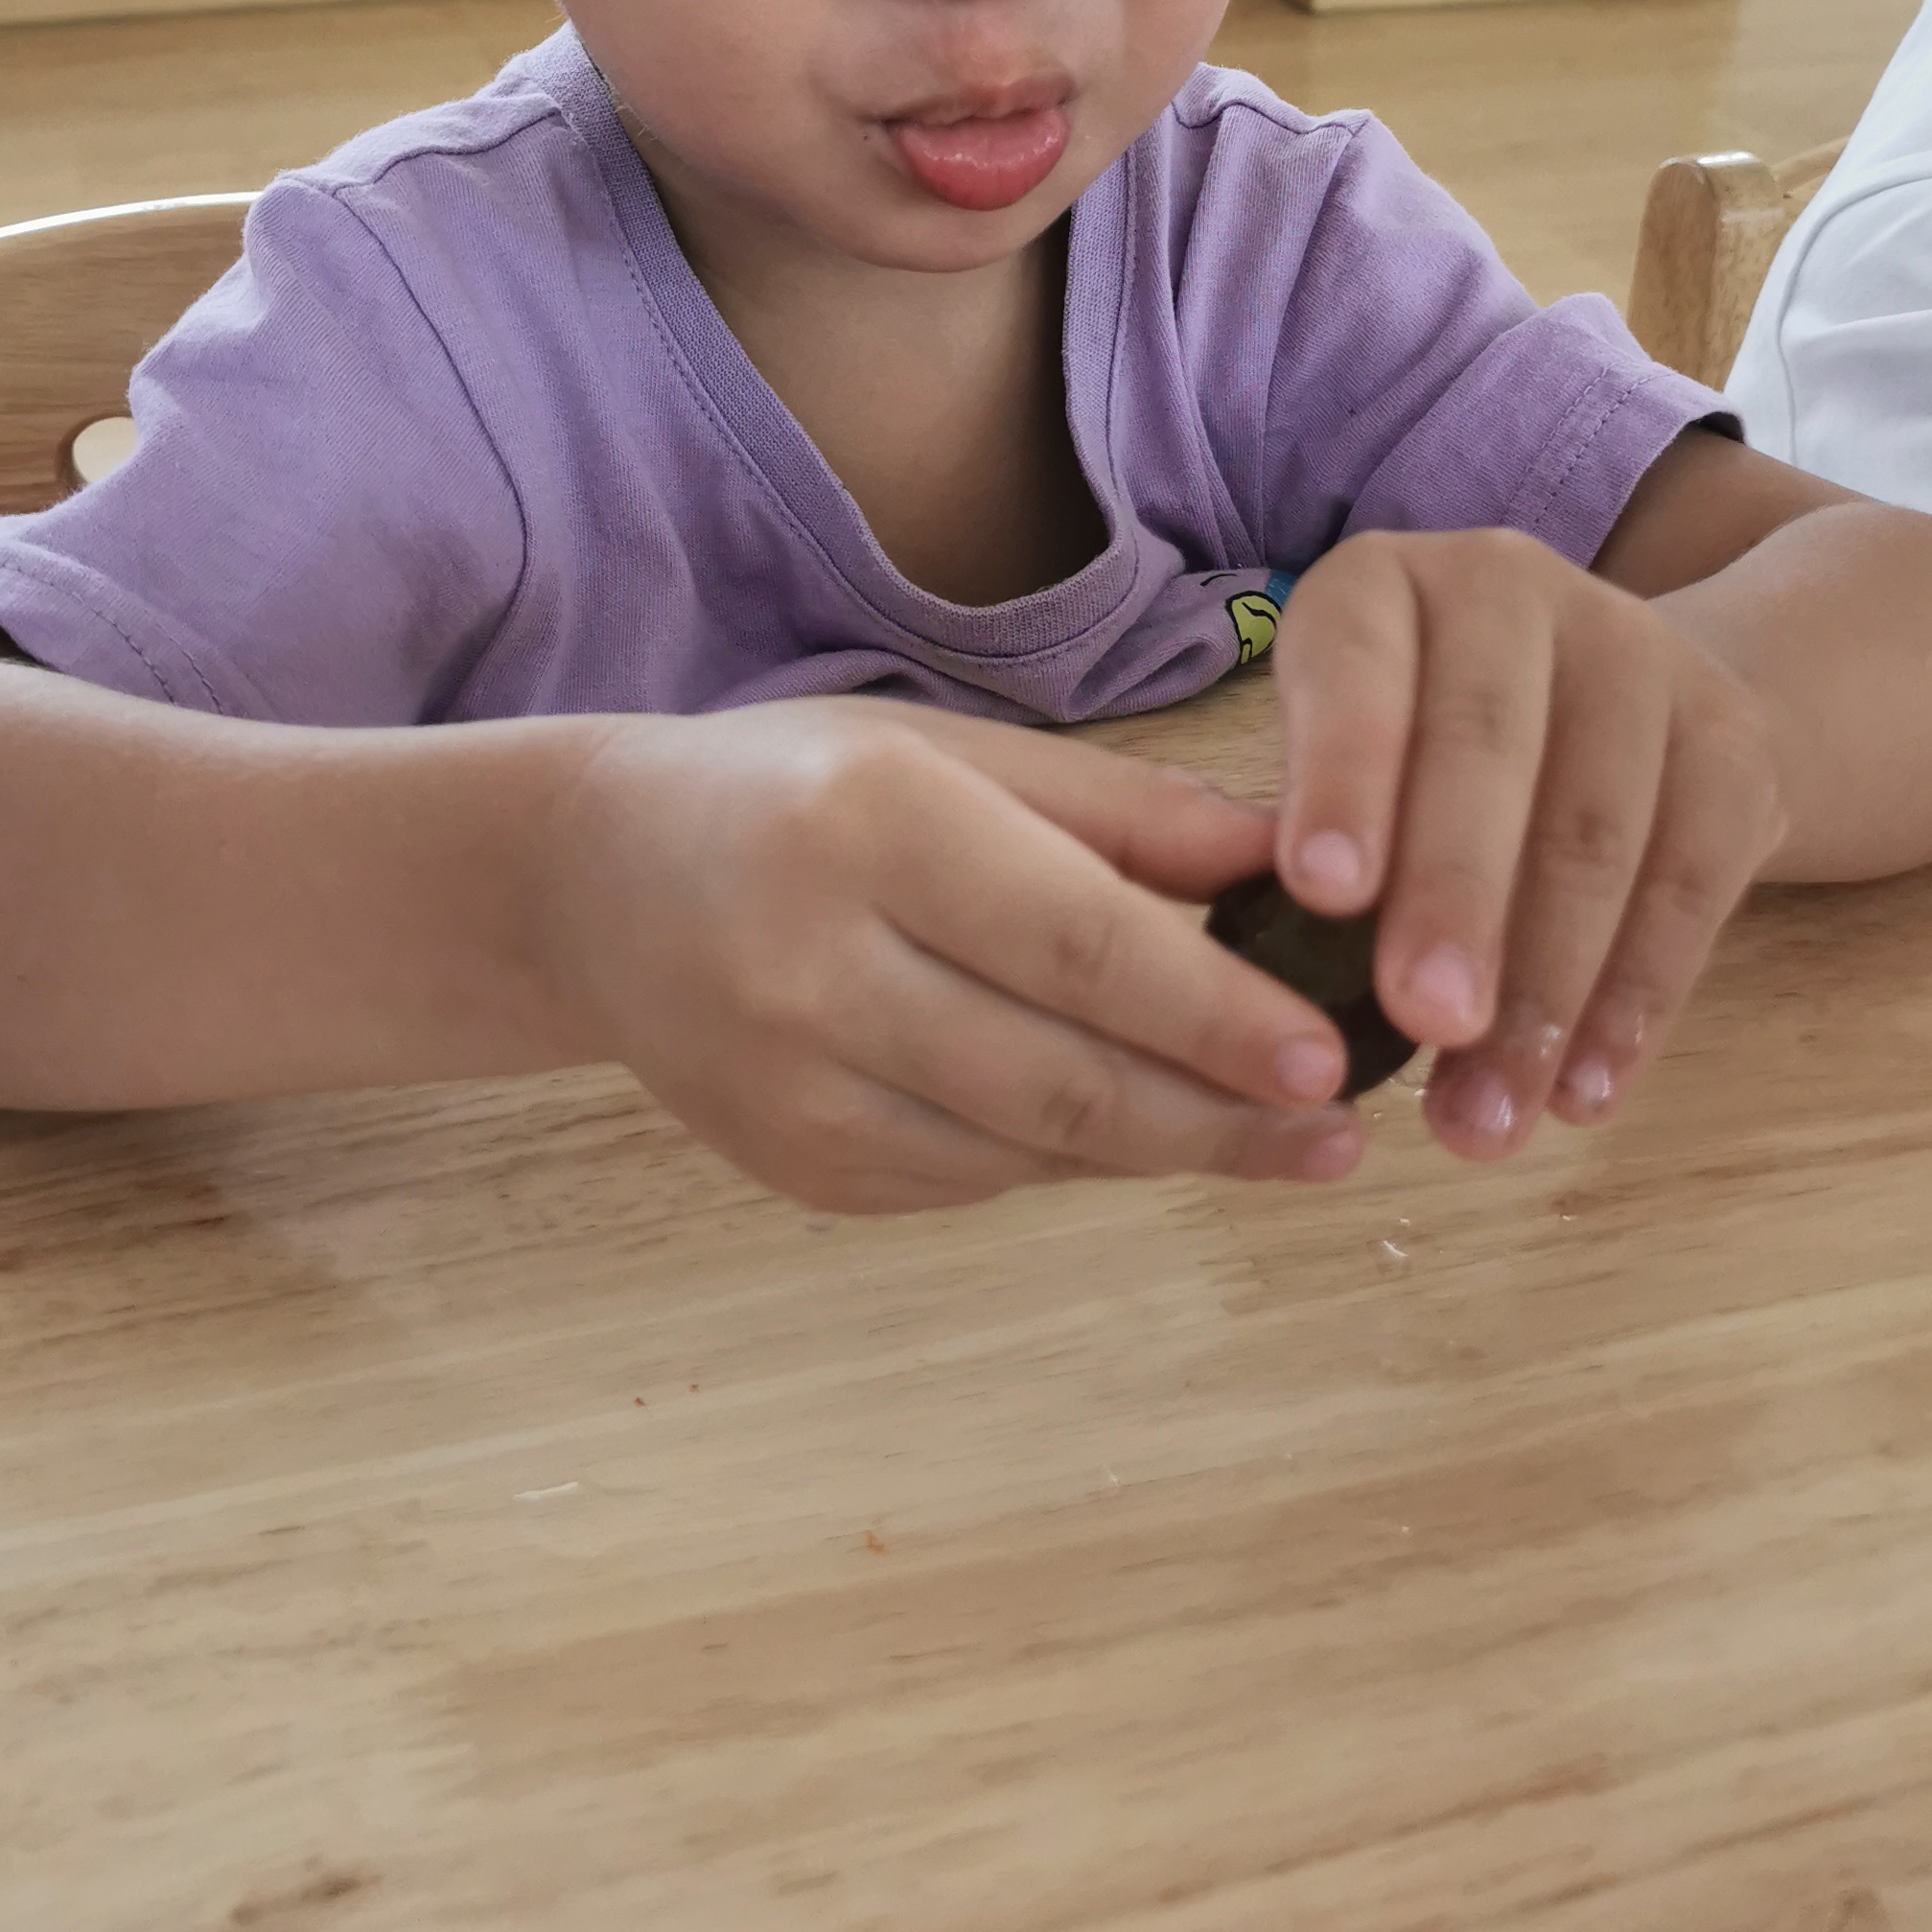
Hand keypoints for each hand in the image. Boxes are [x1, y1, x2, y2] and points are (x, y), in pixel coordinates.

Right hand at [539, 699, 1366, 1213]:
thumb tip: (1299, 869)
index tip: (1329, 1056)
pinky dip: (1069, 1157)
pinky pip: (972, 1180)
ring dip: (1166, 1151)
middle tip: (1340, 1130)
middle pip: (1061, 1073)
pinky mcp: (789, 1165)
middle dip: (1220, 1114)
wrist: (591, 880)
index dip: (1213, 1014)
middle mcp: (811, 963)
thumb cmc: (799, 789)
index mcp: (866, 825)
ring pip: (1025, 1148)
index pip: (1076, 943)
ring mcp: (789, 1086)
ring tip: (1282, 1140)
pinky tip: (1138, 1130)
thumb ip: (1125, 815)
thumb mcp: (951, 751)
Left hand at [1270, 529, 1787, 1159]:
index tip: (1321, 894)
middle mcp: (1512, 590)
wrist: (1620, 699)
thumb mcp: (1344, 756)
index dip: (1343, 778)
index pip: (1359, 670)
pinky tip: (1587, 1093)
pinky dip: (1637, 1001)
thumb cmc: (1420, 754)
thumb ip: (1315, 840)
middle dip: (1454, 900)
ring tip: (1488, 1117)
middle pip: (1488, 752)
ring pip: (1595, 831)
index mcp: (1383, 586)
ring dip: (1544, 990)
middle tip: (1425, 1023)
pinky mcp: (1733, 739)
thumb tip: (1278, 990)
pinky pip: (1691, 882)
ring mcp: (1638, 653)